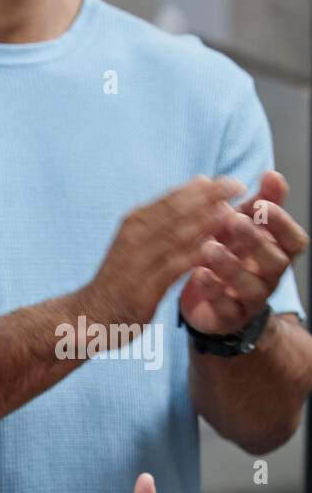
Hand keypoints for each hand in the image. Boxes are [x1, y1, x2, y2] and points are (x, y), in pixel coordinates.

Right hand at [84, 175, 241, 326]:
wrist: (90, 314)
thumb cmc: (122, 274)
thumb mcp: (139, 237)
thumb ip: (168, 214)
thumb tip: (202, 181)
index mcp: (134, 222)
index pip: (173, 198)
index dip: (204, 188)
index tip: (233, 182)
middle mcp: (134, 238)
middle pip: (176, 212)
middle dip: (210, 198)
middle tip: (240, 189)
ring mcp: (137, 263)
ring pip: (177, 237)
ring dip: (207, 223)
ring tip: (234, 215)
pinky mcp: (144, 289)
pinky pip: (175, 268)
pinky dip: (196, 256)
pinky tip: (218, 250)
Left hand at [180, 171, 309, 335]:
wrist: (206, 302)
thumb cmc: (229, 256)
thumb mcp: (241, 227)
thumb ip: (259, 203)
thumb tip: (272, 174)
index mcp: (276, 252)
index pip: (294, 240)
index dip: (282, 223)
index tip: (262, 204)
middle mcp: (269, 277)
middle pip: (276, 261)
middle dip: (256, 240)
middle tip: (233, 220)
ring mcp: (249, 300)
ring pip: (251, 286)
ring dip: (231, 265)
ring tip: (209, 247)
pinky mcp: (227, 317)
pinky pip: (225, 308)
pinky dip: (212, 290)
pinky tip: (198, 273)